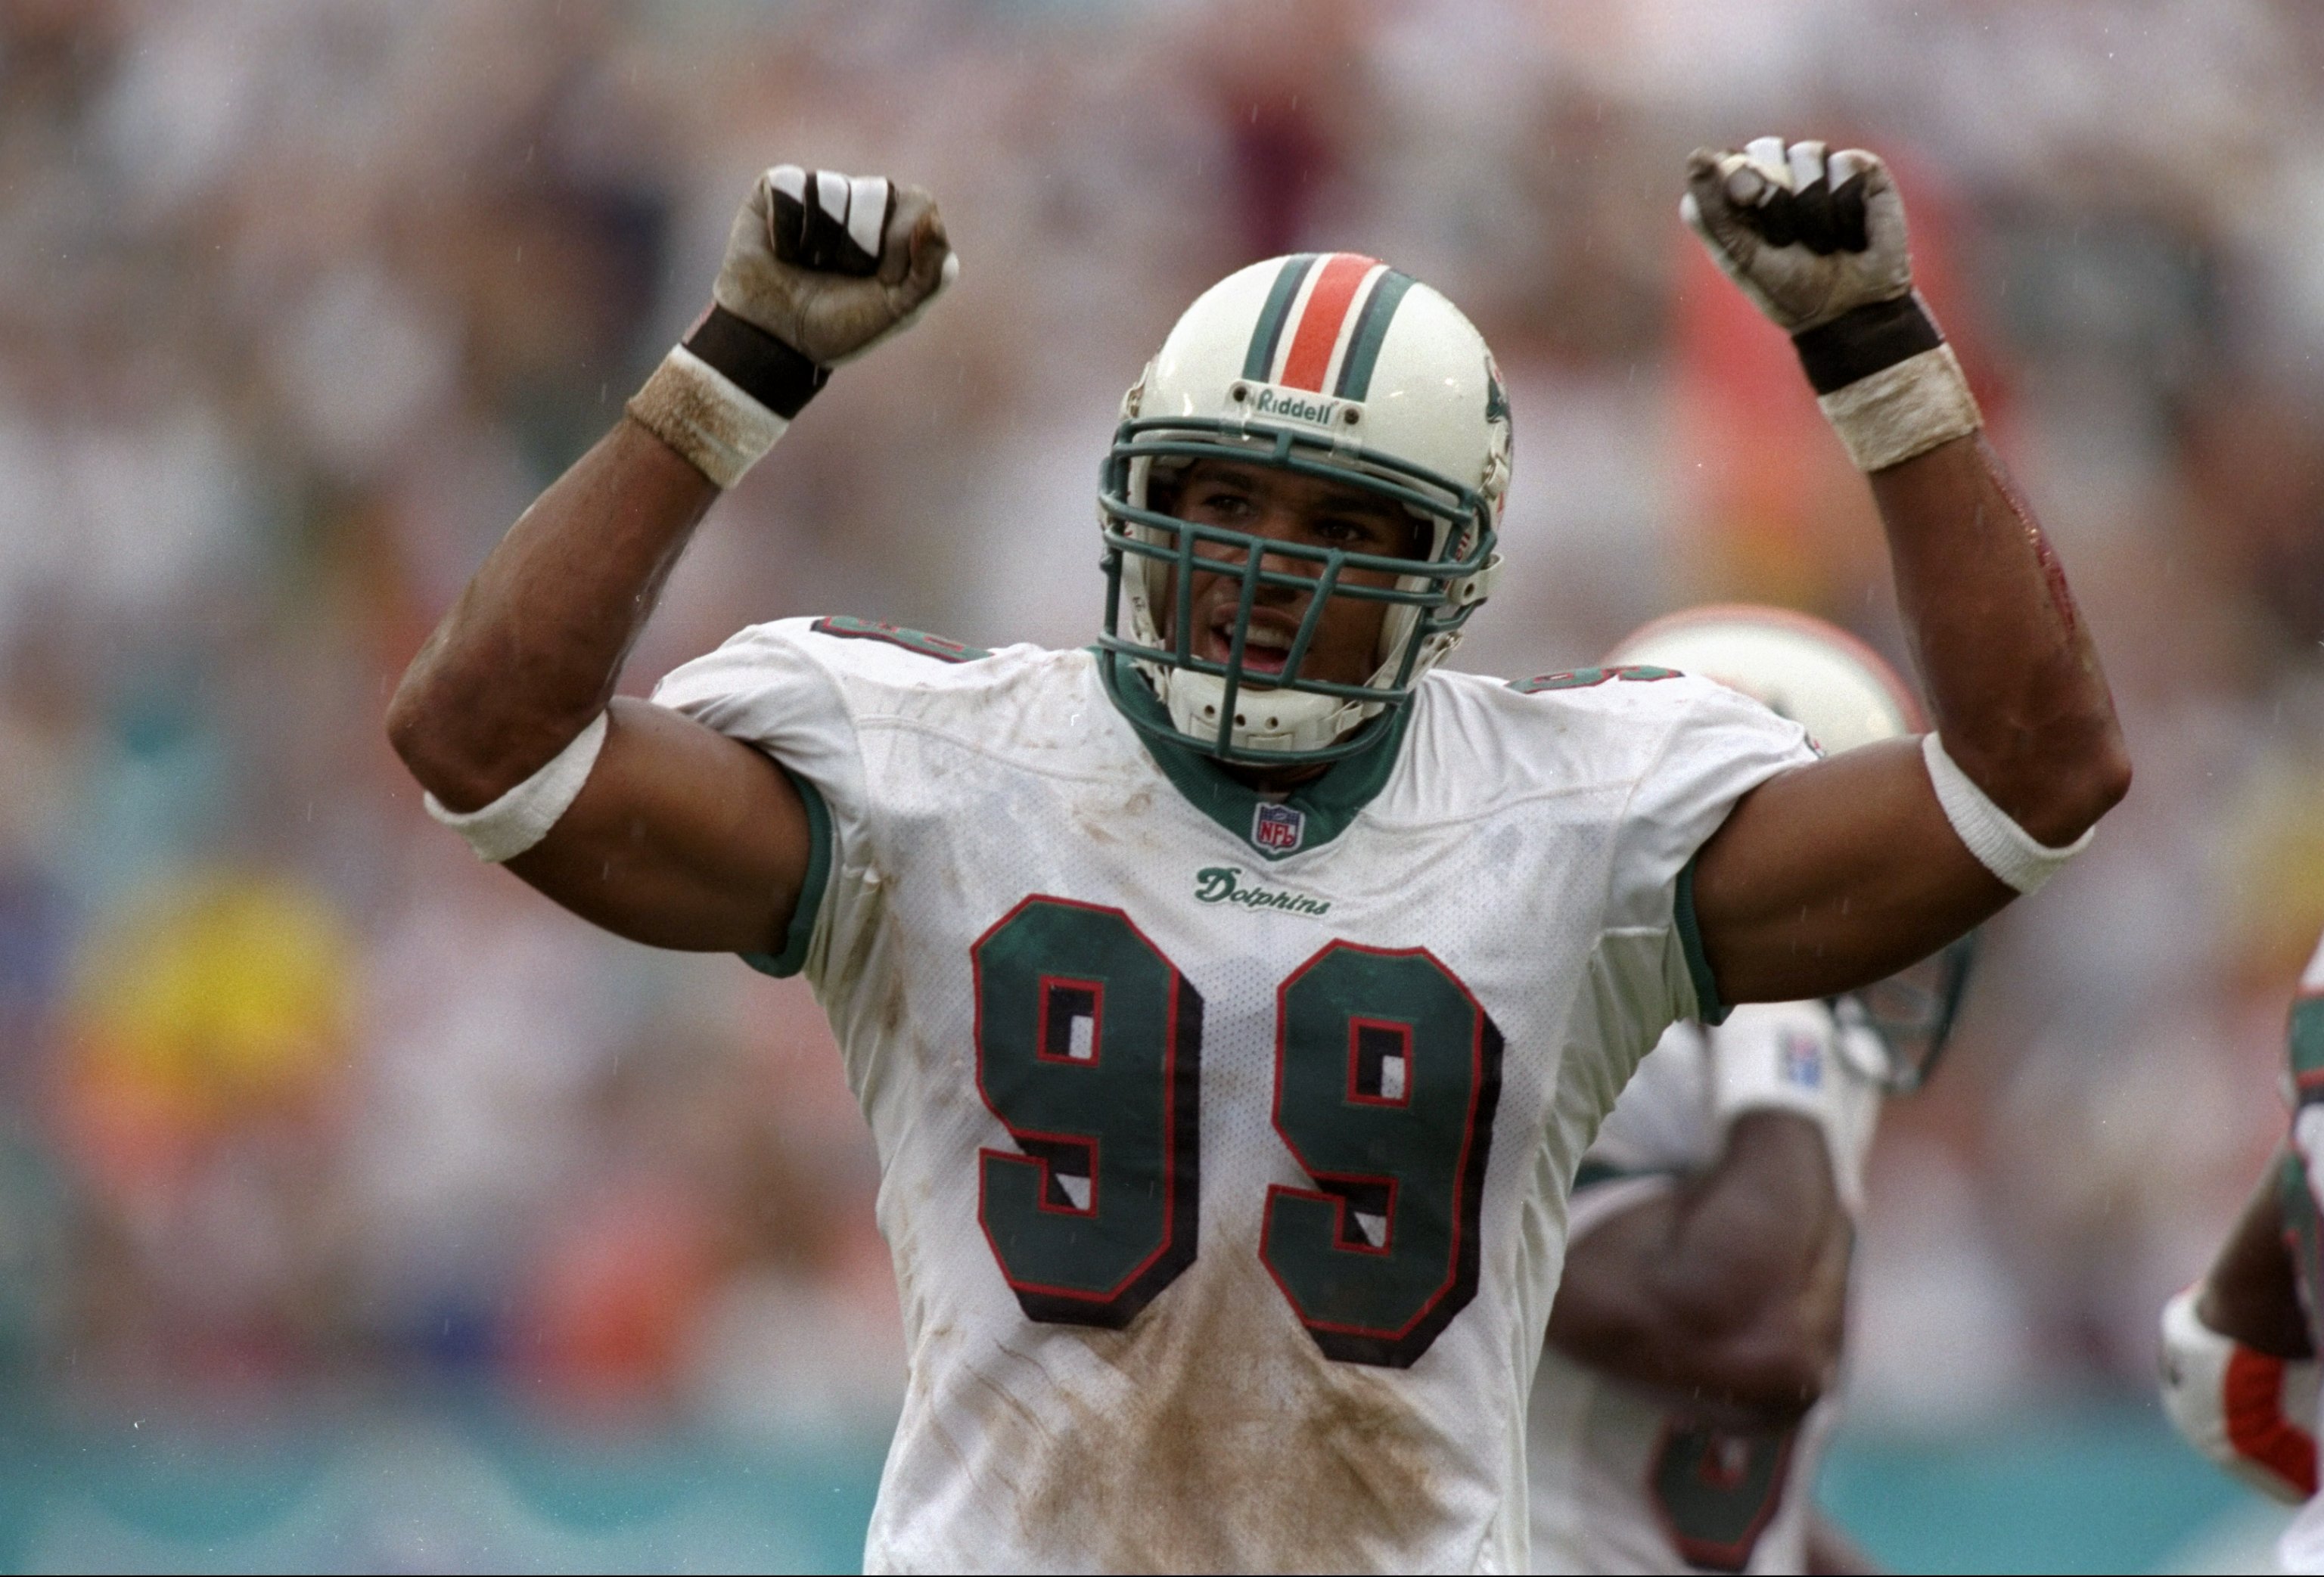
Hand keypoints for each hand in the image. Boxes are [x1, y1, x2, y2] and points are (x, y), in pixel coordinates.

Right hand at [713, 165, 958, 365]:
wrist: (775, 342)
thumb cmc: (839, 327)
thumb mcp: (898, 312)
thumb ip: (931, 274)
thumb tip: (930, 220)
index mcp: (900, 226)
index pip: (918, 203)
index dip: (899, 244)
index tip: (882, 280)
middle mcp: (863, 201)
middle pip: (879, 193)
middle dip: (860, 245)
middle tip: (841, 274)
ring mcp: (820, 191)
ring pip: (832, 191)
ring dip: (820, 241)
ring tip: (808, 264)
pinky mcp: (777, 188)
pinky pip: (790, 186)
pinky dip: (786, 229)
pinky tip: (782, 251)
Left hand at [1682, 138, 1909, 333]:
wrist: (1848, 311)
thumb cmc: (1788, 287)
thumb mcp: (1740, 255)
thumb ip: (1711, 209)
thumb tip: (1697, 155)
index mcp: (1741, 190)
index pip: (1728, 159)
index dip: (1739, 178)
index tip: (1748, 205)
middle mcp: (1779, 170)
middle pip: (1765, 148)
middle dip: (1776, 199)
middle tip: (1786, 239)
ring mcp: (1820, 167)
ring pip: (1807, 154)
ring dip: (1813, 212)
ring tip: (1822, 242)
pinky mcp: (1861, 170)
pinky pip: (1847, 166)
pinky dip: (1846, 210)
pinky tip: (1851, 234)